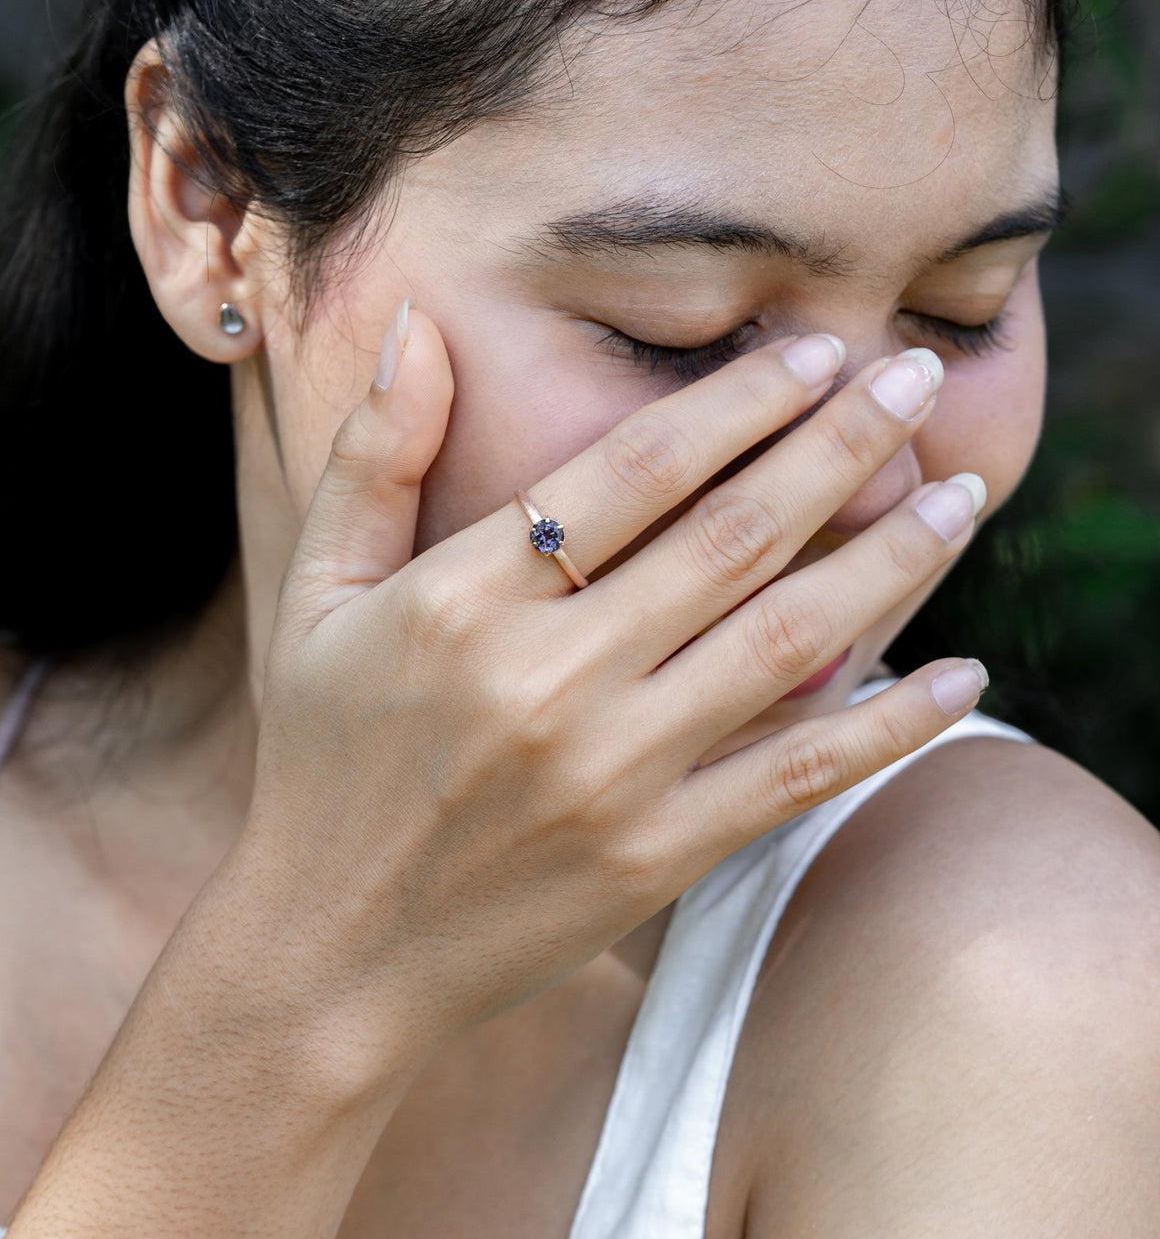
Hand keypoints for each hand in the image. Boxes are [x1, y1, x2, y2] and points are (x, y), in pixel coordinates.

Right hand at [247, 304, 985, 1066]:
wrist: (331, 951)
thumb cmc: (322, 753)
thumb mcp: (315, 593)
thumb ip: (372, 456)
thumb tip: (414, 326)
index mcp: (464, 597)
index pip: (637, 469)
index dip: (740, 401)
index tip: (816, 350)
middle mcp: (549, 677)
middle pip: (733, 535)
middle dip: (842, 444)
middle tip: (918, 376)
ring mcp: (612, 774)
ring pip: (786, 640)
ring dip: (888, 559)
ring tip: (962, 495)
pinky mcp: (656, 855)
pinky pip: (795, 776)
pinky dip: (887, 724)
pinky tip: (957, 671)